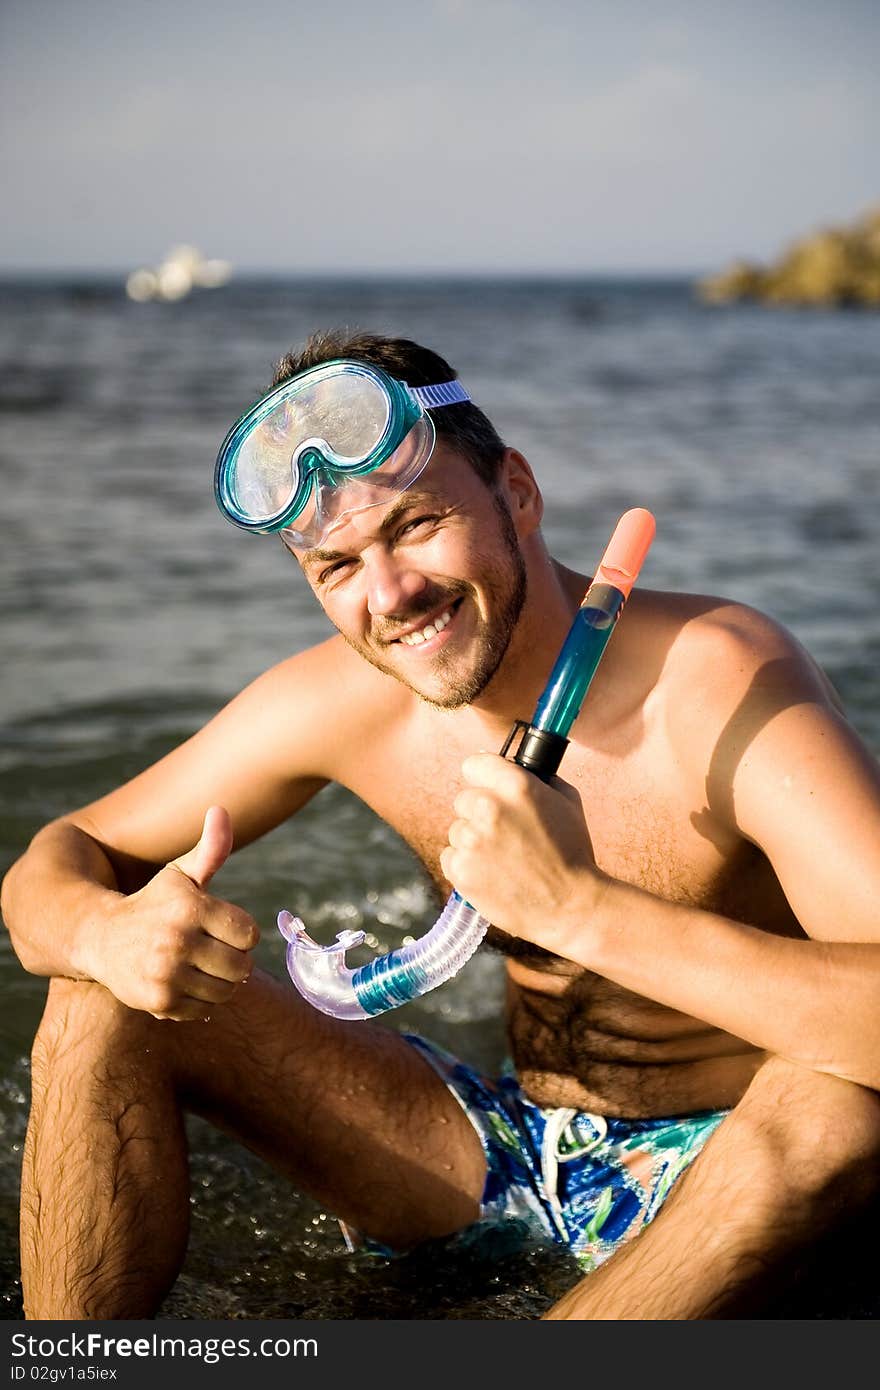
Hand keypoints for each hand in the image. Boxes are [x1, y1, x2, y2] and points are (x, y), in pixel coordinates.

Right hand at [86, 806, 259, 1020]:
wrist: (99, 938)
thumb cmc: (152, 903)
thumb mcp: (180, 875)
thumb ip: (210, 849)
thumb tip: (221, 810)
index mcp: (191, 907)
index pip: (249, 934)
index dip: (240, 932)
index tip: (220, 928)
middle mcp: (178, 940)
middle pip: (242, 967)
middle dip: (232, 960)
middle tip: (210, 951)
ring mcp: (167, 973)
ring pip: (226, 992)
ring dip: (218, 983)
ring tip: (196, 967)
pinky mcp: (159, 1001)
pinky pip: (204, 1010)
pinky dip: (198, 1001)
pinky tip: (179, 982)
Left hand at [439, 754, 609, 958]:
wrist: (570, 907)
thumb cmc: (573, 854)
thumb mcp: (567, 802)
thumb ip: (538, 778)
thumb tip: (516, 767)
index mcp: (516, 786)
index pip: (474, 764)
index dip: (484, 778)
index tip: (489, 788)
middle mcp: (489, 809)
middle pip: (464, 799)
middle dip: (479, 812)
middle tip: (505, 833)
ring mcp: (471, 841)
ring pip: (457, 830)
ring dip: (473, 841)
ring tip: (504, 859)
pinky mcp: (460, 870)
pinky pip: (450, 857)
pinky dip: (466, 865)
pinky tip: (493, 874)